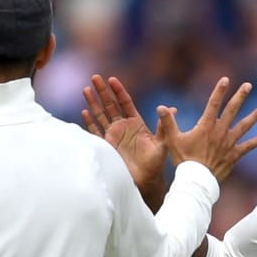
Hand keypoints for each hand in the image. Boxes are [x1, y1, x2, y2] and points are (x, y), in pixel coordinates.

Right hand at [82, 75, 165, 190]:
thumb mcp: (162, 142)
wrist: (145, 179)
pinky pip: (96, 132)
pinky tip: (84, 112)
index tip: (112, 79)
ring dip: (93, 102)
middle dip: (103, 91)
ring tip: (86, 89)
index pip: (125, 102)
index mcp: (135, 122)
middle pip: (110, 105)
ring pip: (101, 115)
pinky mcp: (107, 145)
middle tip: (95, 77)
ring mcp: (113, 135)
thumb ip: (164, 126)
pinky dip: (90, 122)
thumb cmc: (156, 162)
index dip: (118, 91)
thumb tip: (172, 109)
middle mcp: (123, 126)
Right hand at [159, 77, 256, 180]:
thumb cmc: (183, 161)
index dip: (219, 91)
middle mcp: (220, 132)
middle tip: (248, 85)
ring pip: (244, 126)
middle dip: (240, 96)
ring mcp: (229, 143)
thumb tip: (161, 107)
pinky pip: (249, 146)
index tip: (226, 79)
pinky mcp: (234, 155)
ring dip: (255, 116)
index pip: (213, 104)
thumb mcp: (172, 140)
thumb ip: (167, 122)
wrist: (196, 181)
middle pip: (232, 110)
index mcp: (206, 126)